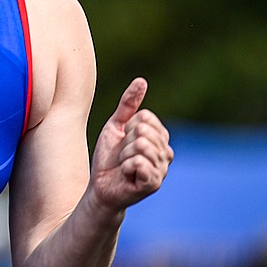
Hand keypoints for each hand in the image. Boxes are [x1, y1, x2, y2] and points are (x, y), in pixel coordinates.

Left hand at [90, 77, 172, 212]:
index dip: (127, 128)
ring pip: (140, 146)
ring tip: (124, 165)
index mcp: (160, 138)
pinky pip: (138, 163)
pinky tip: (126, 175)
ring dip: (124, 155)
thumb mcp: (115, 126)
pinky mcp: (153, 183)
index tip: (123, 141)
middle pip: (143, 131)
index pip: (145, 118)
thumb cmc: (109, 158)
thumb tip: (141, 81)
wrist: (100, 186)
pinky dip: (126, 167)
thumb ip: (128, 105)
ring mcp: (162, 169)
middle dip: (124, 143)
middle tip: (122, 156)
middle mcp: (166, 153)